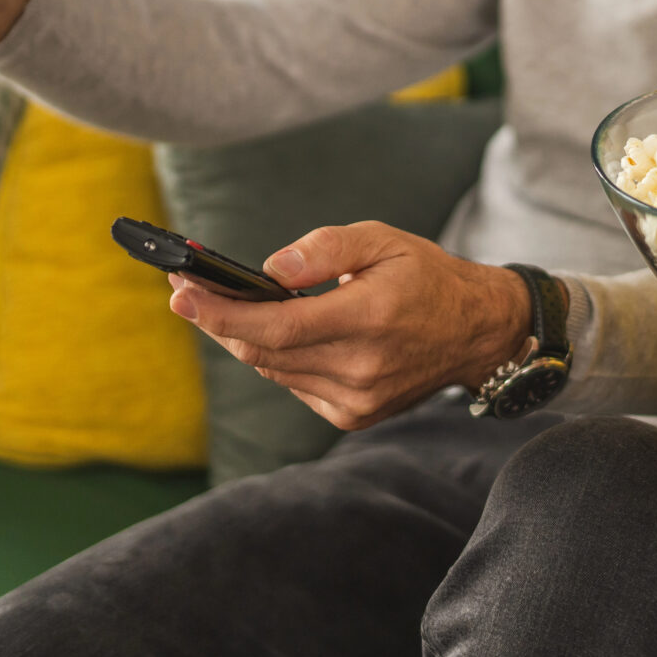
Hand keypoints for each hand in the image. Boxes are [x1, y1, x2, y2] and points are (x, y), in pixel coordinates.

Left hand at [169, 222, 533, 430]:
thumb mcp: (383, 240)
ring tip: (220, 305)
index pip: (278, 324)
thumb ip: (325, 249)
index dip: (222, 312)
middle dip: (218, 320)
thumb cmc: (426, 277)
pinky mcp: (353, 416)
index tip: (181, 293)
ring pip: (273, 368)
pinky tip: (278, 332)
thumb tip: (269, 269)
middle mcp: (362, 367)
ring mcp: (357, 399)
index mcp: (370, 318)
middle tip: (185, 292)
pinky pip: (294, 383)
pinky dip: (277, 356)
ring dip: (244, 337)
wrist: (475, 332)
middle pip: (264, 350)